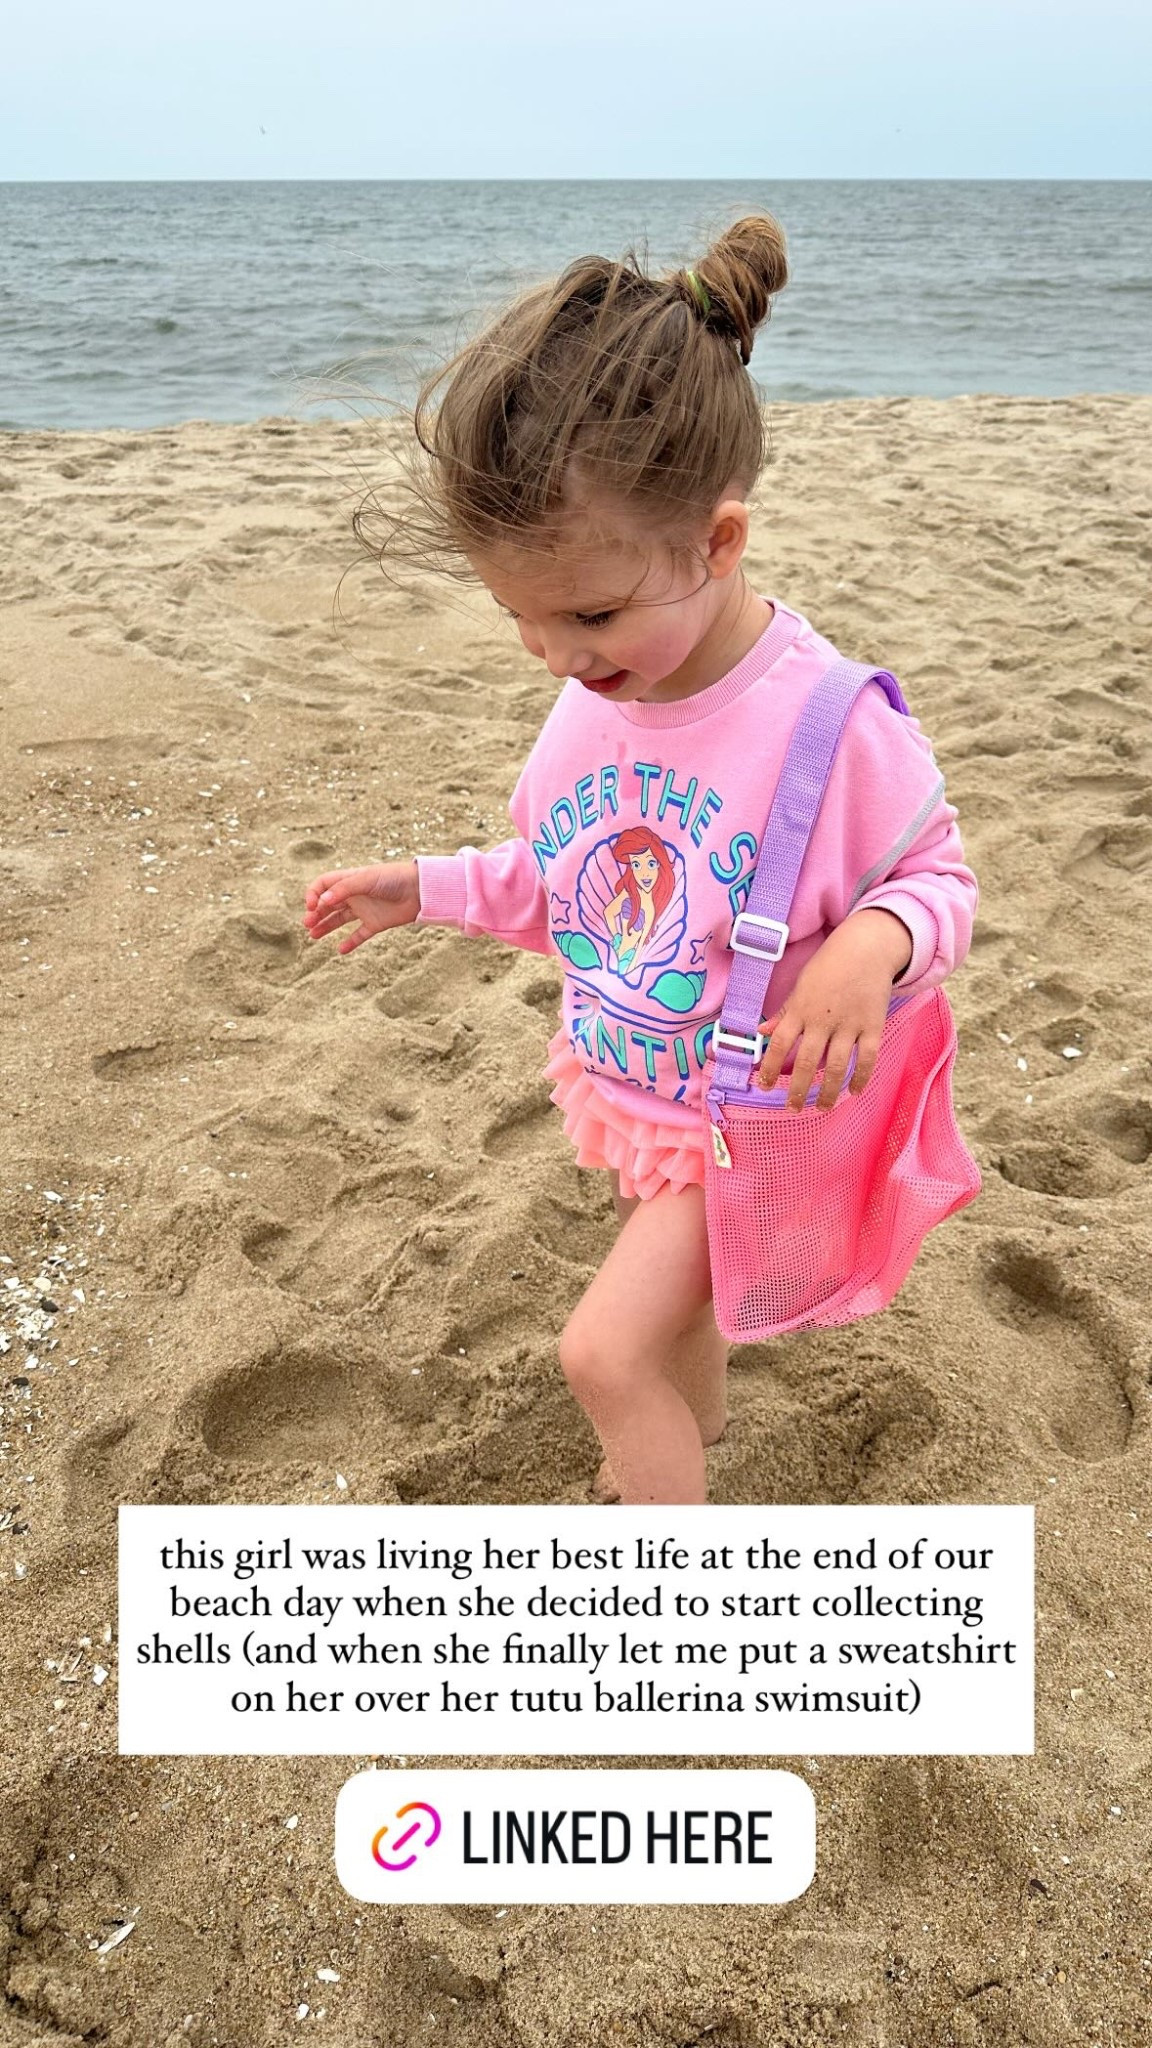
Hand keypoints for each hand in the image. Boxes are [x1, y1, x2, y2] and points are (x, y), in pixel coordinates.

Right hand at [302, 861, 420, 954]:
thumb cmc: (393, 878)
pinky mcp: (375, 924)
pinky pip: (359, 935)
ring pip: (339, 920)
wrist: (420, 890)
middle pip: (328, 904)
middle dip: (315, 913)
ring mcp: (364, 910)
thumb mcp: (367, 879)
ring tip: (312, 935)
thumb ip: (345, 889)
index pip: (323, 885)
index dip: (314, 894)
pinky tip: (340, 950)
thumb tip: (322, 900)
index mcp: (349, 880)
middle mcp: (354, 895)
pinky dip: (350, 943)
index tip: (312, 905)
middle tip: (307, 923)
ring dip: (325, 926)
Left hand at [753, 909, 912, 1109]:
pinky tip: (854, 1092)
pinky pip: (867, 1058)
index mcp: (800, 1009)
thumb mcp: (801, 985)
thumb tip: (761, 1032)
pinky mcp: (873, 1025)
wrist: (867, 948)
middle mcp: (822, 1020)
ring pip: (837, 1065)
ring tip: (821, 1108)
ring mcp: (849, 1024)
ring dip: (828, 1091)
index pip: (780, 1043)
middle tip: (791, 1108)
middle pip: (807, 1061)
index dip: (771, 1068)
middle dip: (797, 1089)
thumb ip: (784, 1011)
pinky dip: (861, 1077)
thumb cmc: (829, 965)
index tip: (764, 1087)